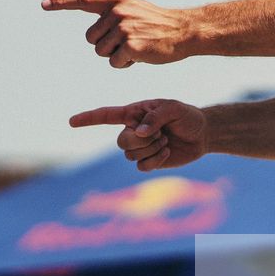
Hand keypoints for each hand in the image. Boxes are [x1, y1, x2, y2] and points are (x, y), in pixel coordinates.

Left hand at [42, 0, 197, 66]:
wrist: (184, 31)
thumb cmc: (157, 24)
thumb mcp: (133, 9)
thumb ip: (112, 14)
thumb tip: (92, 34)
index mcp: (116, 1)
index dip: (61, 2)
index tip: (43, 4)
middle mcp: (117, 12)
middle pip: (90, 38)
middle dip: (105, 44)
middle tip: (128, 40)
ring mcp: (124, 28)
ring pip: (100, 52)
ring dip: (115, 55)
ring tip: (136, 46)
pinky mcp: (131, 46)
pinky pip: (113, 62)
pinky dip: (124, 64)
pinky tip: (140, 56)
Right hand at [69, 100, 207, 170]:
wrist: (202, 135)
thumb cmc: (187, 116)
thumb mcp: (174, 109)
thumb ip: (155, 116)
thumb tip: (139, 132)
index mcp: (134, 113)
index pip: (107, 115)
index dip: (88, 119)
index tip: (72, 122)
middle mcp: (132, 130)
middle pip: (121, 141)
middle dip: (142, 140)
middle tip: (160, 134)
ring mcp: (140, 147)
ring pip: (130, 155)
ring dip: (152, 149)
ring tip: (165, 140)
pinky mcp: (148, 161)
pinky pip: (141, 166)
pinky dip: (155, 160)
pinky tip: (166, 152)